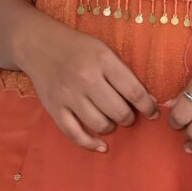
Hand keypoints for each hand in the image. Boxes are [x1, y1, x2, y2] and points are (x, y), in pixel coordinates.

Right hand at [6, 10, 158, 153]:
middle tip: (128, 115)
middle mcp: (86, 78)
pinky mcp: (54, 108)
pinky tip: (101, 146)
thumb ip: (123, 73)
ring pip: (100, 124)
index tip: (153, 112)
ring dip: (112, 126)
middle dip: (129, 117)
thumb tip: (148, 101)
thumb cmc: (77, 48)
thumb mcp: (104, 51)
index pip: (134, 91)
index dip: (148, 106)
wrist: (38, 44)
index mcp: (102, 60)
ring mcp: (68, 95)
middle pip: (119, 111)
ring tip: (112, 120)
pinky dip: (90, 143)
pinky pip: (75, 133)